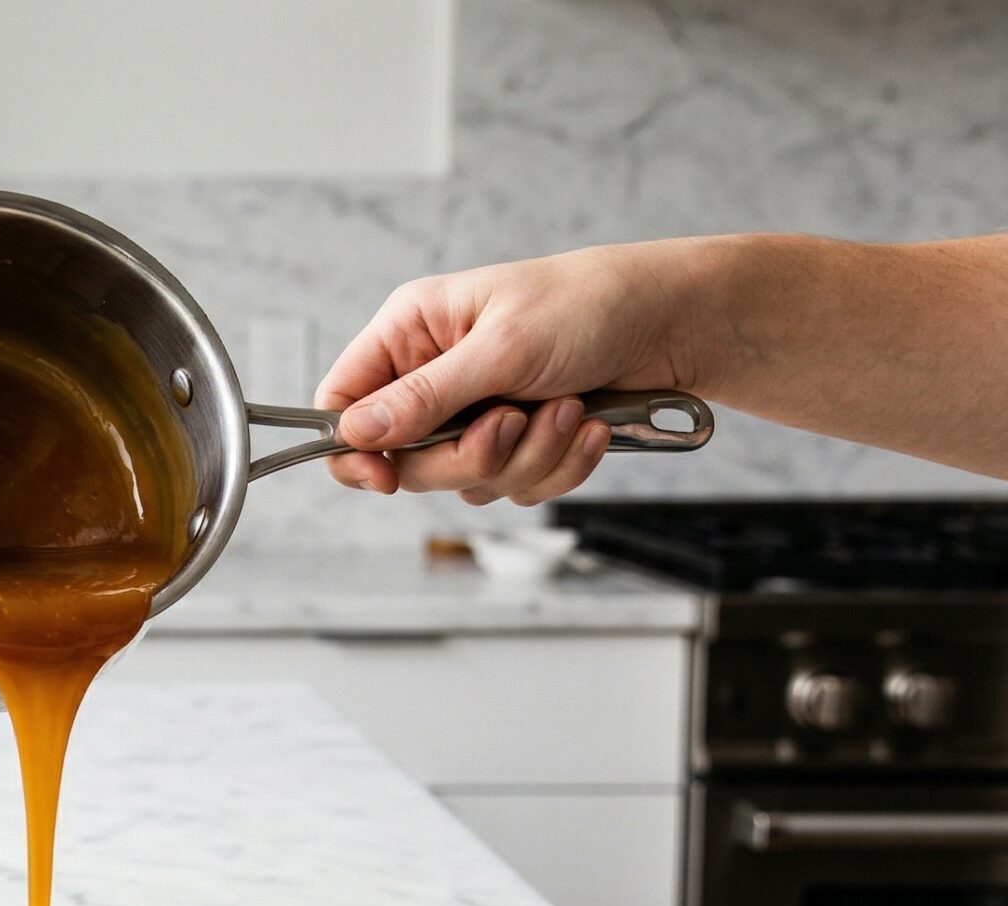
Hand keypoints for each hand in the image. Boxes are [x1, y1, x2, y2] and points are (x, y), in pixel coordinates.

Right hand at [314, 242, 702, 502]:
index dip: (354, 448)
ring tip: (569, 410)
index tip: (385, 478)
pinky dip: (557, 465)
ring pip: (465, 480)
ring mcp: (477, 412)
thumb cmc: (590, 305)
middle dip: (470, 454)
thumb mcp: (502, 348)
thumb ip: (426, 396)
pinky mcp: (519, 440)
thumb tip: (358, 432)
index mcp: (412, 332)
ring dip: (527, 458)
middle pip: (406, 459)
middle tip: (513, 424)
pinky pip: (514, 486)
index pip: (343, 401)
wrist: (676, 321)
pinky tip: (588, 427)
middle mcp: (435, 375)